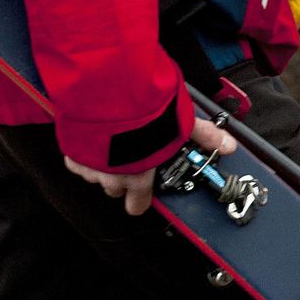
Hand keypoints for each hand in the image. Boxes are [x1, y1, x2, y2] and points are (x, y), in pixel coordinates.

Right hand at [64, 117, 236, 215]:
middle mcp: (111, 177)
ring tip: (113, 143)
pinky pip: (77, 161)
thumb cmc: (140, 113)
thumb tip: (228, 145)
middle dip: (122, 176)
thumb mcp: (178, 123)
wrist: (105, 94)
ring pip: (96, 175)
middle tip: (131, 155)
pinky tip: (95, 139)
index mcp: (138, 177)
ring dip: (103, 164)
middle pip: (115, 189)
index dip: (140, 200)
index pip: (137, 205)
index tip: (142, 195)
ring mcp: (90, 167)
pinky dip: (85, 152)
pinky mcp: (71, 154)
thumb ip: (202, 136)